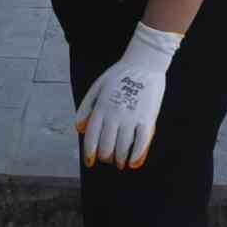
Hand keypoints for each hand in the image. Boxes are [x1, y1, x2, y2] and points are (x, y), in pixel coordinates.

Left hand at [74, 22, 181, 169]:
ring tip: (120, 162)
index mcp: (101, 107)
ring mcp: (131, 117)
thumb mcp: (96, 87)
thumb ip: (86, 108)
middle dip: (105, 157)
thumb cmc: (118, 75)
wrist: (144, 63)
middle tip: (108, 159)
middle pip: (106, 145)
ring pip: (123, 147)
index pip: (91, 136)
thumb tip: (78, 129)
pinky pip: (142, 142)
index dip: (89, 152)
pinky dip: (137, 156)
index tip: (90, 162)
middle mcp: (114, 114)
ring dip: (120, 159)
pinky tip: (133, 163)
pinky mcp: (147, 118)